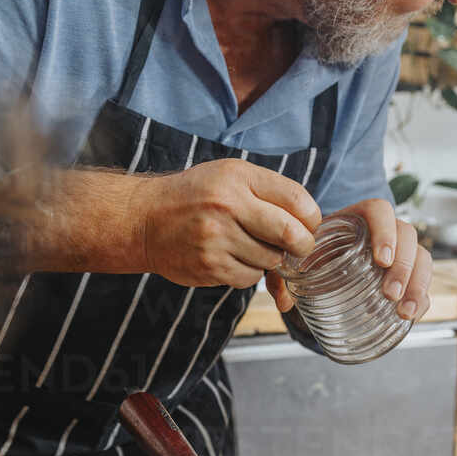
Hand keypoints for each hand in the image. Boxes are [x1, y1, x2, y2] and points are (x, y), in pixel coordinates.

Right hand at [133, 159, 320, 287]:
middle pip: (291, 234)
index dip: (311, 218)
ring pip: (271, 261)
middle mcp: (227, 205)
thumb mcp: (230, 177)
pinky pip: (249, 278)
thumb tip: (312, 226)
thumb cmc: (196, 197)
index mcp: (238, 177)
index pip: (297, 199)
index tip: (307, 225)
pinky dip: (249, 272)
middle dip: (303, 246)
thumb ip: (270, 193)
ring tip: (251, 246)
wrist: (144, 219)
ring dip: (270, 260)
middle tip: (298, 247)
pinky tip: (232, 258)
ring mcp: (217, 238)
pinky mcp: (209, 266)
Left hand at [266, 199, 432, 319]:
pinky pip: (423, 282)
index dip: (385, 232)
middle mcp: (385, 230)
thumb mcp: (297, 261)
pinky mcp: (407, 275)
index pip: (380, 210)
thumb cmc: (312, 257)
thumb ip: (283, 274)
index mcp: (358, 217)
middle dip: (403, 266)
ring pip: (422, 257)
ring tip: (403, 311)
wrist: (325, 269)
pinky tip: (411, 315)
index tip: (379, 261)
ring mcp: (400, 252)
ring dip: (417, 283)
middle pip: (407, 235)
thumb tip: (284, 301)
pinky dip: (421, 298)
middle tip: (389, 294)